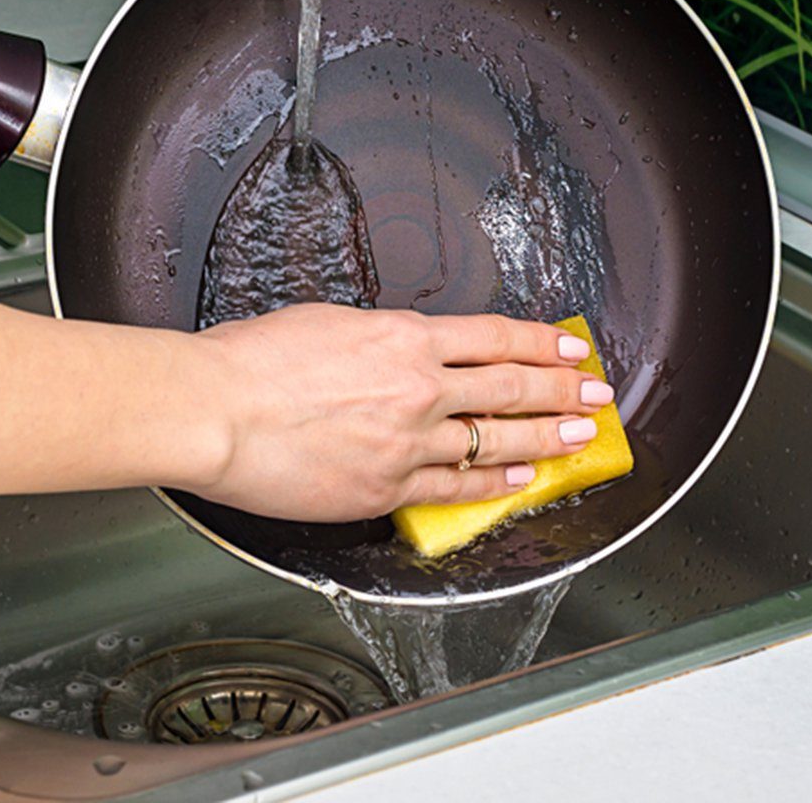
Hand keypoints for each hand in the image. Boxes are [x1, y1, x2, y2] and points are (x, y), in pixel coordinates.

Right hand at [191, 304, 616, 521]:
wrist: (216, 410)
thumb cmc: (252, 360)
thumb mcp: (326, 322)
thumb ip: (376, 340)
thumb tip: (396, 349)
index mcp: (403, 337)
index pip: (493, 337)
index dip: (539, 343)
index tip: (569, 348)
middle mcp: (418, 388)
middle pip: (510, 388)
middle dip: (563, 391)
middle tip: (596, 394)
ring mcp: (407, 442)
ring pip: (496, 440)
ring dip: (547, 439)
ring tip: (580, 440)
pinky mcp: (386, 488)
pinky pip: (455, 487)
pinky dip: (494, 483)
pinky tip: (520, 480)